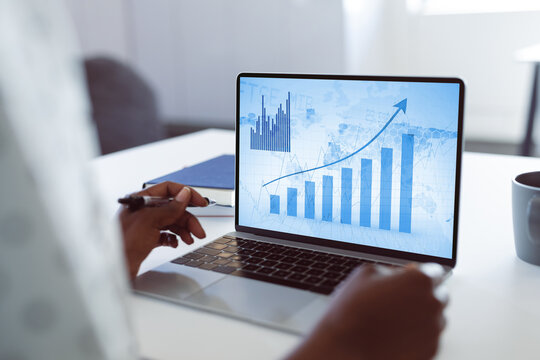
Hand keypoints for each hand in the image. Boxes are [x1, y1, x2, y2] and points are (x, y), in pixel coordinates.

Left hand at [119, 181, 207, 279]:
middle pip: (173, 209)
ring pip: (171, 222)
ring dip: (184, 230)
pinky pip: (166, 234)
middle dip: (188, 219)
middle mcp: (143, 211)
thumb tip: (184, 195)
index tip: (199, 202)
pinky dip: (174, 238)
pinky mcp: (147, 239)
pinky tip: (175, 243)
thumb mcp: (150, 221)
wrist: (113, 268)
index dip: (186, 194)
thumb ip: (170, 208)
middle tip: (198, 230)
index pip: (168, 190)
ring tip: (191, 239)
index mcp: (141, 200)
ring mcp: (145, 225)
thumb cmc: (123, 244)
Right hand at [288, 264, 446, 359]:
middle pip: (438, 294)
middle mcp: (432, 303)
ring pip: (435, 317)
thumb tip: (402, 274)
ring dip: (420, 315)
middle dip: (422, 294)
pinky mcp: (429, 350)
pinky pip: (429, 337)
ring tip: (393, 319)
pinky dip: (417, 335)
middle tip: (398, 299)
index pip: (434, 272)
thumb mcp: (366, 274)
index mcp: (419, 280)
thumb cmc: (352, 310)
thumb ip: (392, 270)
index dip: (419, 274)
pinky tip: (396, 334)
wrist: (346, 346)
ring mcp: (433, 329)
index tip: (410, 279)